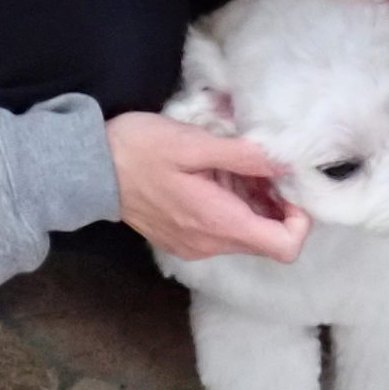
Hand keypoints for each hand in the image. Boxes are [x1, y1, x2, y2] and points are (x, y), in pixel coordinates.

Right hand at [106, 112, 309, 263]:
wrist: (88, 169)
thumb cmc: (138, 149)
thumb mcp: (192, 142)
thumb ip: (242, 156)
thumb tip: (284, 163)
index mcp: (218, 223)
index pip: (285, 246)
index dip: (299, 219)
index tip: (288, 186)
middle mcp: (210, 245)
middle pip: (267, 240)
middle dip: (275, 204)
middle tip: (262, 167)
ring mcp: (195, 246)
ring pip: (245, 234)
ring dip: (252, 203)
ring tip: (236, 166)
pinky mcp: (182, 240)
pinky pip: (222, 230)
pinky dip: (231, 207)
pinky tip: (215, 177)